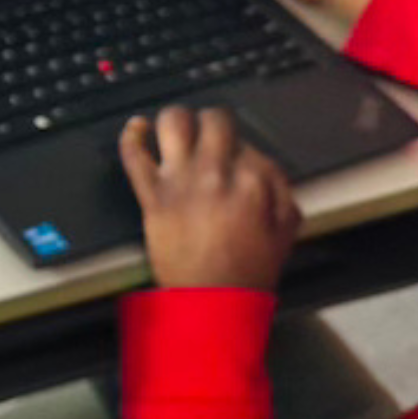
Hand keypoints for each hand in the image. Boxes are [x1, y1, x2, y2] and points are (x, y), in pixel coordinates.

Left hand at [119, 108, 299, 290]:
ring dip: (177, 120)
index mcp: (252, 180)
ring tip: (180, 127)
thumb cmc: (247, 270)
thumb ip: (280, 188)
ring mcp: (179, 182)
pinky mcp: (152, 196)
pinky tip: (136, 127)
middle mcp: (215, 173)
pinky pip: (134, 157)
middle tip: (212, 133)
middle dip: (215, 122)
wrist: (211, 298)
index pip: (247, 141)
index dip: (242, 150)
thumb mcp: (286, 228)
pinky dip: (131, 136)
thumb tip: (262, 163)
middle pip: (214, 120)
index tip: (237, 162)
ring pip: (173, 123)